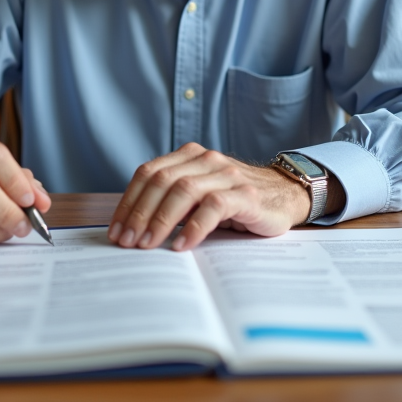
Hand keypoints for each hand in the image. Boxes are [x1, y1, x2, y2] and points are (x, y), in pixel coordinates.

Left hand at [107, 143, 310, 251]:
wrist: (285, 196)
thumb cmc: (236, 202)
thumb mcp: (200, 196)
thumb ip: (173, 201)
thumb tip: (132, 229)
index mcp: (190, 156)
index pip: (148, 173)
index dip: (129, 201)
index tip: (116, 229)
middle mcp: (206, 160)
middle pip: (161, 180)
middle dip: (139, 213)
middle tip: (127, 242)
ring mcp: (227, 175)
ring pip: (184, 190)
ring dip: (161, 219)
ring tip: (148, 244)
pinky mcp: (246, 195)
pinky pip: (213, 207)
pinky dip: (193, 227)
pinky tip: (181, 245)